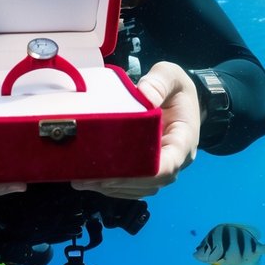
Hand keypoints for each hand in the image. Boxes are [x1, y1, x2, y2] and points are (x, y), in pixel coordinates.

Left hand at [71, 61, 200, 198]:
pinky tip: (89, 181)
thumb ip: (159, 81)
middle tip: (86, 177)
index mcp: (183, 141)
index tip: (112, 173)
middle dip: (117, 183)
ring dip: (110, 188)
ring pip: (137, 188)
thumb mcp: (172, 76)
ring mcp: (160, 167)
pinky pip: (132, 185)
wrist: (181, 99)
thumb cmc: (177, 89)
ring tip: (81, 180)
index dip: (139, 175)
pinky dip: (111, 186)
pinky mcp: (147, 169)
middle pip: (147, 183)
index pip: (165, 168)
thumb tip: (145, 95)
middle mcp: (174, 160)